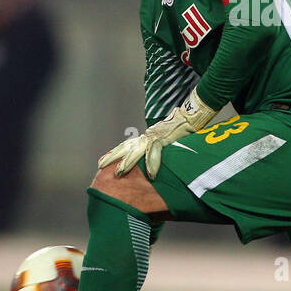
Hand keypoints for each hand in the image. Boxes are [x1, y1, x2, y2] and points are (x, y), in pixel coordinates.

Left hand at [97, 89, 218, 177]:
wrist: (191, 116)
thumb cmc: (181, 130)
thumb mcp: (166, 141)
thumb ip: (156, 149)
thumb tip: (151, 166)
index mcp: (147, 137)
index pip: (127, 145)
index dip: (114, 153)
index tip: (102, 161)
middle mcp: (148, 135)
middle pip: (126, 146)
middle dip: (112, 156)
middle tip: (99, 165)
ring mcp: (155, 135)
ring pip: (137, 149)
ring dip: (128, 161)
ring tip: (119, 171)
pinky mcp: (164, 137)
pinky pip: (156, 151)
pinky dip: (153, 163)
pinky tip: (152, 174)